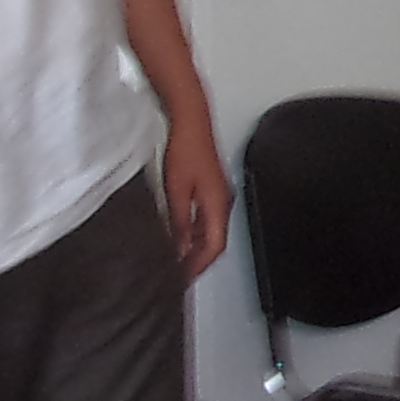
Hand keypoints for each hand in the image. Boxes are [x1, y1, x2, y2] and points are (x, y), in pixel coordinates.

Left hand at [160, 123, 231, 278]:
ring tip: (177, 258)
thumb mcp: (176, 191)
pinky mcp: (211, 188)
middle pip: (214, 241)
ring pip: (210, 230)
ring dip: (196, 246)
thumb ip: (178, 223)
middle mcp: (223, 202)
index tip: (184, 279)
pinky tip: (179, 233)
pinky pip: (206, 218)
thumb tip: (178, 248)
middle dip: (198, 260)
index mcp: (218, 205)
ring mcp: (219, 194)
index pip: (214, 247)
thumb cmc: (185, 149)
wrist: (191, 121)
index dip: (199, 266)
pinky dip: (194, 231)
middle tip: (180, 274)